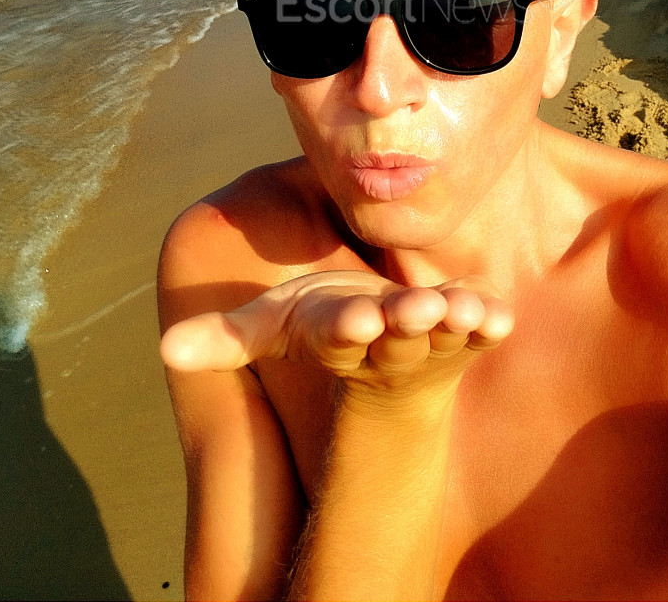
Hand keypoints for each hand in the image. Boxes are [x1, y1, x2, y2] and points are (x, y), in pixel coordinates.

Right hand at [160, 270, 512, 400]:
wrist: (393, 357)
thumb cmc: (330, 324)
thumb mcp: (277, 325)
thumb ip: (229, 337)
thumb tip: (168, 350)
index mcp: (341, 333)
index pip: (341, 333)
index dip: (348, 327)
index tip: (354, 320)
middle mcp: (389, 342)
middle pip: (398, 334)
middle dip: (407, 323)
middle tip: (417, 309)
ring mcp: (434, 340)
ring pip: (446, 335)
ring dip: (455, 323)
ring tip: (461, 310)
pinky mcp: (469, 331)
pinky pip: (484, 330)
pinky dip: (491, 322)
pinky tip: (500, 315)